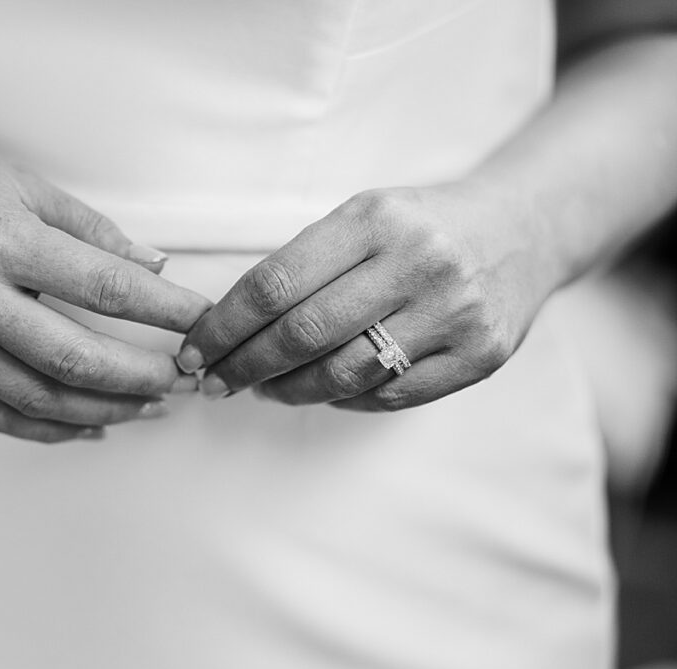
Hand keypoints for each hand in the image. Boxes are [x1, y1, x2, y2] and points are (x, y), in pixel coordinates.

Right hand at [0, 118, 210, 441]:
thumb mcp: (19, 180)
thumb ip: (91, 229)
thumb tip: (155, 269)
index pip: (105, 287)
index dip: (165, 311)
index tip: (203, 321)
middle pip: (74, 357)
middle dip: (142, 376)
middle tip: (186, 378)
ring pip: (35, 398)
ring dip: (104, 411)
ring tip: (151, 408)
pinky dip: (46, 429)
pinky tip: (89, 428)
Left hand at [178, 183, 555, 409]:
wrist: (524, 229)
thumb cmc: (421, 226)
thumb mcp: (364, 216)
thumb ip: (305, 264)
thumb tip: (231, 328)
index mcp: (375, 219)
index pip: (276, 283)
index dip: (223, 325)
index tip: (194, 350)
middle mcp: (418, 262)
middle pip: (304, 334)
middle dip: (244, 366)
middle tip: (213, 382)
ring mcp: (454, 313)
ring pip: (344, 375)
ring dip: (289, 391)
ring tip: (264, 388)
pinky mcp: (480, 356)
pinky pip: (389, 397)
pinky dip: (342, 401)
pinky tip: (321, 391)